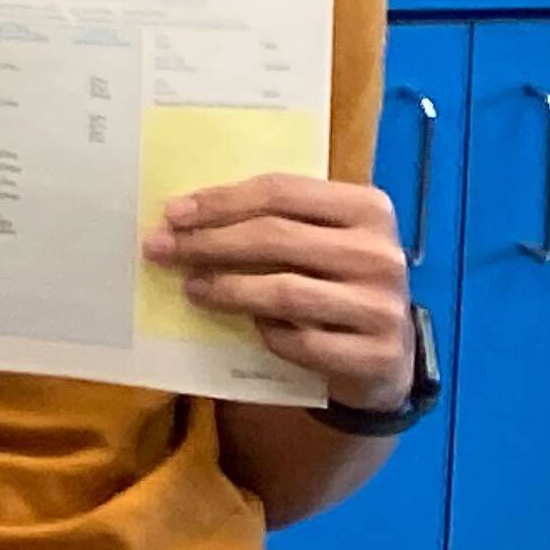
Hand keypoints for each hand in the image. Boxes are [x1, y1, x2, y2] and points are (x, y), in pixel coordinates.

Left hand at [147, 171, 418, 409]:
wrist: (388, 352)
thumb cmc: (336, 279)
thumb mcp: (318, 237)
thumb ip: (272, 219)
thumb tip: (183, 216)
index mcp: (368, 209)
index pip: (280, 192)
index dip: (220, 201)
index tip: (172, 214)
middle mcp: (382, 255)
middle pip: (276, 238)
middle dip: (209, 242)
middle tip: (161, 249)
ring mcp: (384, 309)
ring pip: (285, 291)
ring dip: (227, 289)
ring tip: (191, 287)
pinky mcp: (378, 357)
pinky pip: (302, 342)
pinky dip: (268, 334)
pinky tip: (251, 328)